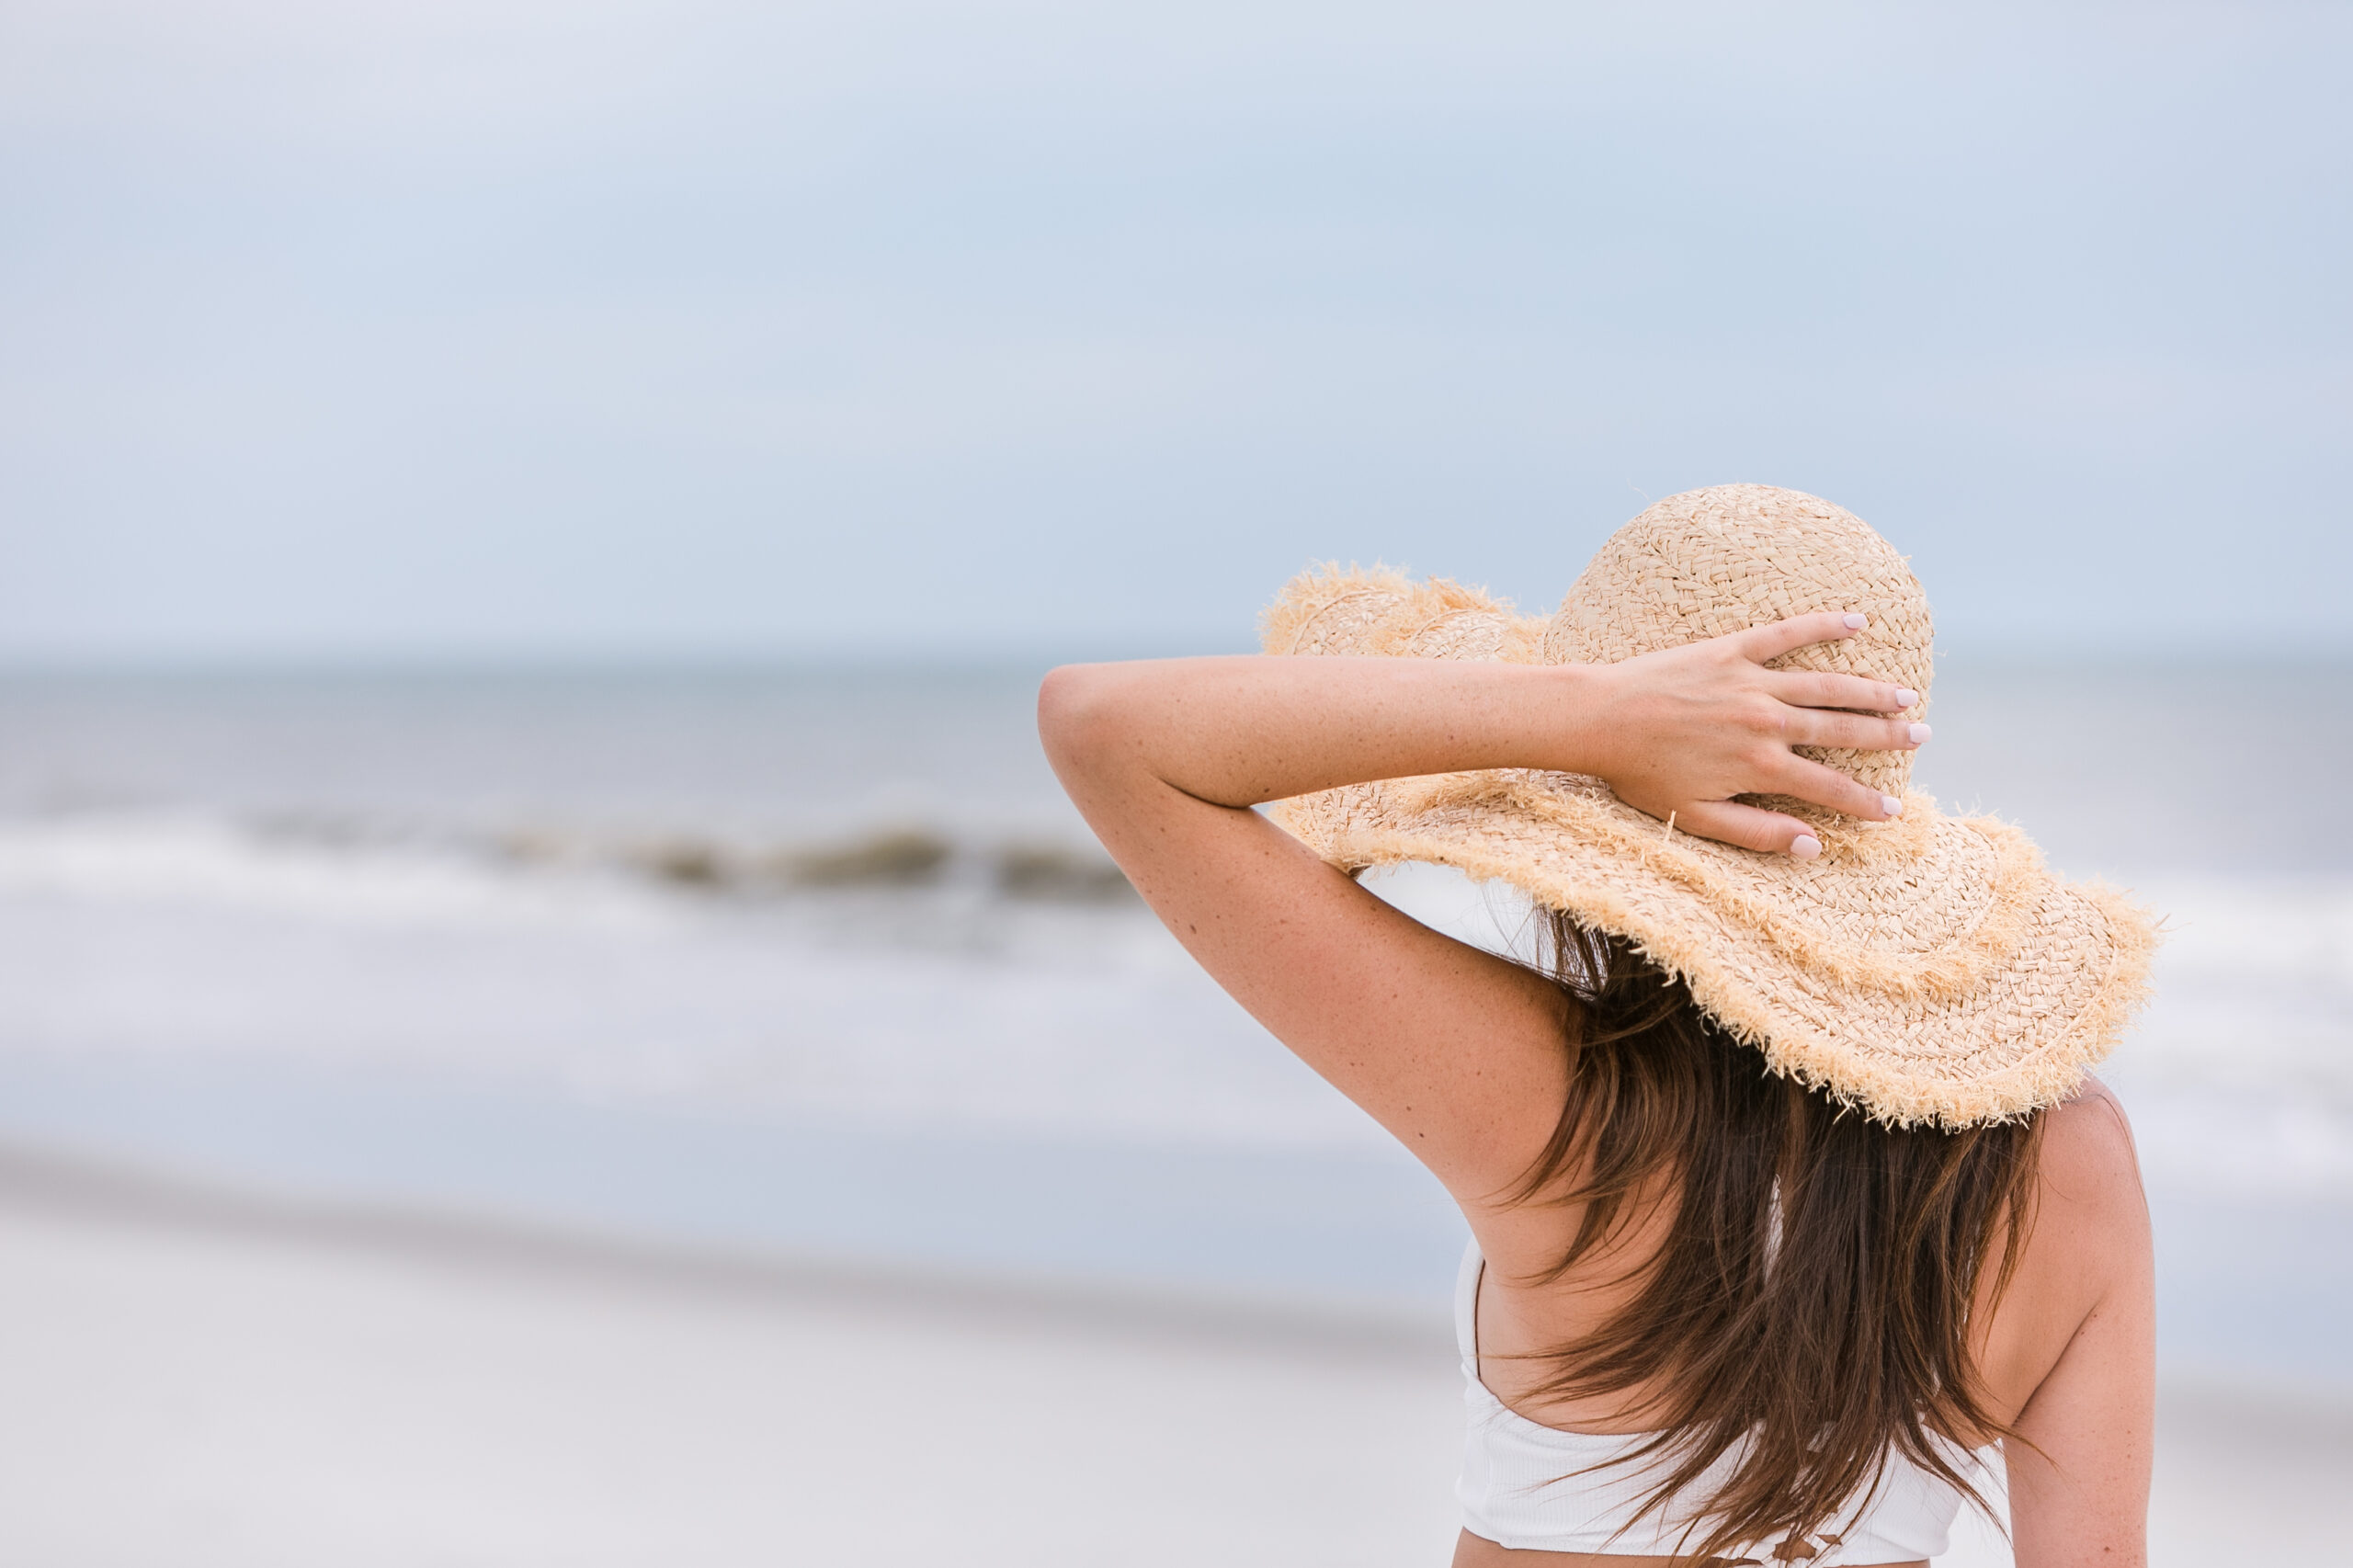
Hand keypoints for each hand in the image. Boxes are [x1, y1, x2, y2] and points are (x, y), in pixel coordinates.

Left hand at [1573, 612, 1926, 857]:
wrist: (1601, 718)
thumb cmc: (1642, 774)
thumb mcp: (1696, 817)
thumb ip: (1757, 833)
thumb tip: (1812, 847)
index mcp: (1759, 766)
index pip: (1827, 787)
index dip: (1864, 802)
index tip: (1893, 811)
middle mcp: (1766, 722)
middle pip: (1841, 728)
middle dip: (1887, 736)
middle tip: (1923, 736)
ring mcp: (1751, 682)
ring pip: (1827, 685)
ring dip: (1871, 690)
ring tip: (1906, 695)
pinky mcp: (1731, 649)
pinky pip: (1787, 633)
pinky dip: (1824, 625)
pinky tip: (1858, 620)